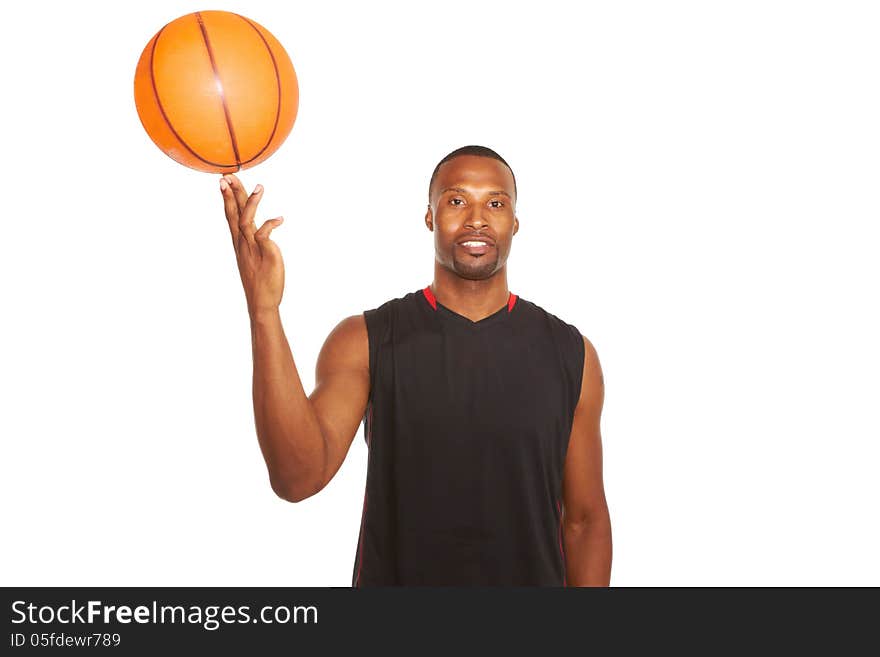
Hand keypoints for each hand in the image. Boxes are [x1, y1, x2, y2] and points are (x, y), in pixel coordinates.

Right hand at [220, 174, 284, 316]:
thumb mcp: (254, 256)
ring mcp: (252, 248)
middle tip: (227, 176)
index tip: (222, 181)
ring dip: (251, 203)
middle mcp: (243, 243)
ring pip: (246, 221)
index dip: (227, 198)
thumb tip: (261, 228)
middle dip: (231, 194)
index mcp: (240, 242)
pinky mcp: (265, 254)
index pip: (230, 215)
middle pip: (234, 214)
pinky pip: (265, 235)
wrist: (262, 301)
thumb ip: (255, 240)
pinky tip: (280, 219)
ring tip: (259, 187)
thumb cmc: (260, 280)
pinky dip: (271, 224)